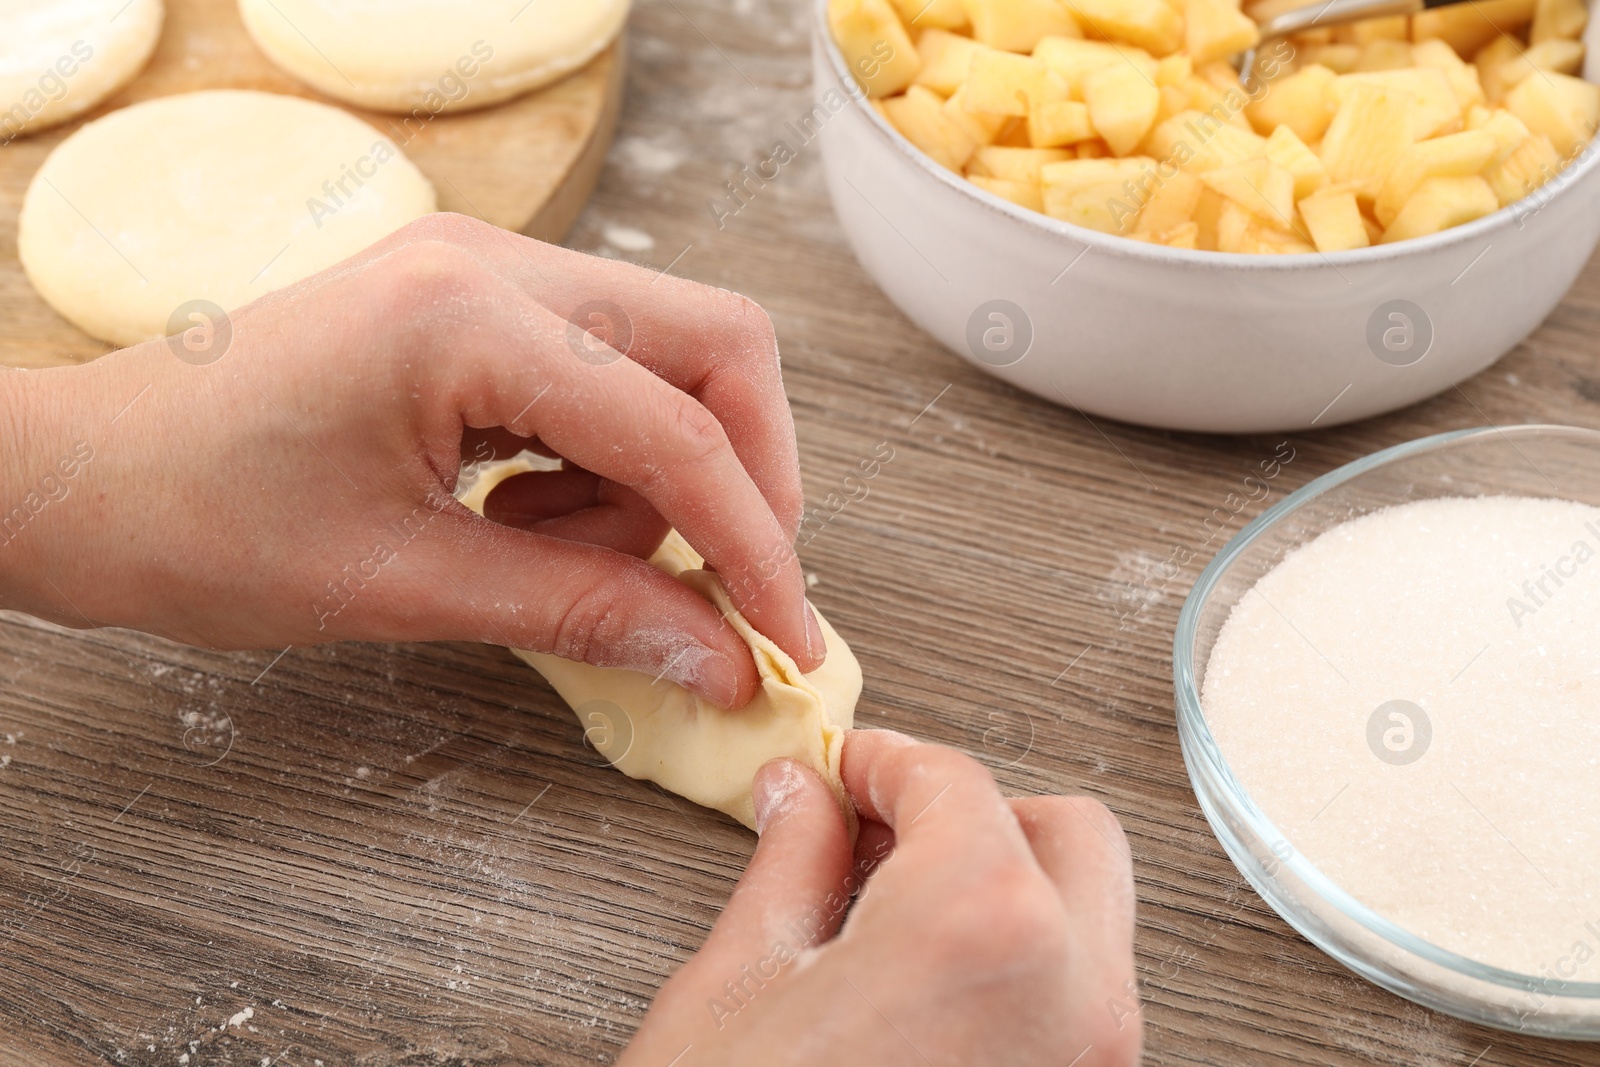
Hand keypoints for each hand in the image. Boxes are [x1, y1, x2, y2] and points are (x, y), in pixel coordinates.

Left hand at [0, 213, 822, 706]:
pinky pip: (604, 372)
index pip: (677, 429)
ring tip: (555, 550)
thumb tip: (716, 657)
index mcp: (465, 318)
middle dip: (744, 477)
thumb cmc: (194, 522)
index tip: (785, 639)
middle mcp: (493, 264)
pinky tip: (523, 510)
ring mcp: (484, 272)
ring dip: (658, 478)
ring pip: (670, 359)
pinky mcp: (473, 303)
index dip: (753, 545)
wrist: (78, 479)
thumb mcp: (402, 584)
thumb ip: (580, 611)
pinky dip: (604, 458)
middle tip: (718, 586)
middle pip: (715, 345)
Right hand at [619, 730, 1141, 1066]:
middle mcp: (1073, 994)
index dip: (890, 762)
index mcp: (982, 924)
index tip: (850, 769)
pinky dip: (1022, 964)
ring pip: (1090, 920)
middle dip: (975, 811)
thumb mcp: (741, 982)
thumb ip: (792, 862)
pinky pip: (1081, 1003)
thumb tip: (805, 799)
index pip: (958, 783)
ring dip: (1007, 885)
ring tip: (891, 912)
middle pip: (1065, 833)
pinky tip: (925, 983)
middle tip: (880, 827)